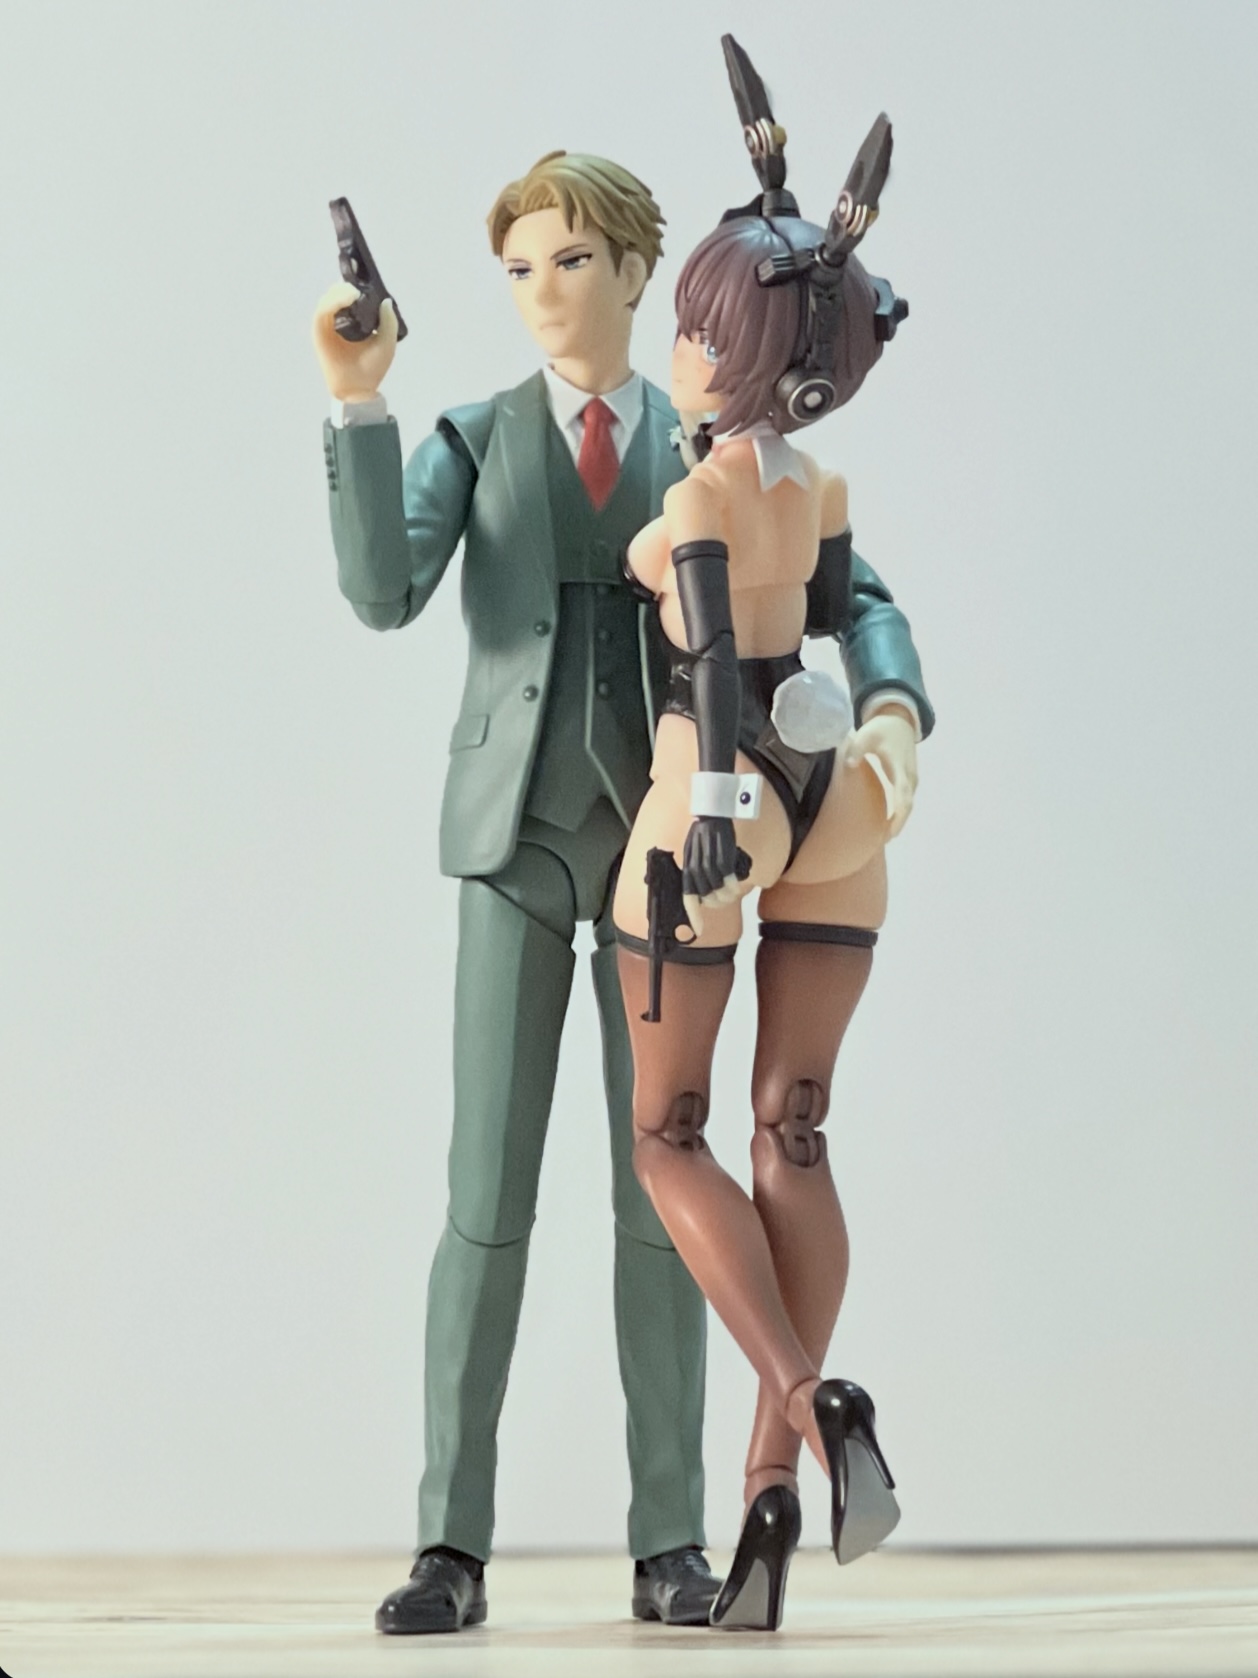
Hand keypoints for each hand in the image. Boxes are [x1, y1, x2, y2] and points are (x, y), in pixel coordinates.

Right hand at [311, 283, 398, 401]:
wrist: (359, 389)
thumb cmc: (372, 368)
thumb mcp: (387, 342)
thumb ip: (388, 322)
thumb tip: (385, 301)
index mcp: (353, 322)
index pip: (349, 298)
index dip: (355, 287)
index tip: (365, 283)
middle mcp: (338, 321)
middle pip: (336, 295)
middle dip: (346, 287)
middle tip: (358, 288)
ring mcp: (327, 326)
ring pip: (328, 300)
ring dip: (339, 292)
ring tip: (353, 293)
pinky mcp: (319, 332)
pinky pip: (322, 312)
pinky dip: (332, 303)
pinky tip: (346, 299)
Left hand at [681, 817, 750, 930]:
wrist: (713, 814)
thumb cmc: (703, 836)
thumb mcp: (693, 855)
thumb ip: (695, 874)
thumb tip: (701, 894)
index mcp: (687, 869)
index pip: (688, 899)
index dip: (694, 917)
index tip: (700, 930)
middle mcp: (696, 869)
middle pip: (708, 900)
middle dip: (719, 903)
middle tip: (725, 897)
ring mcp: (710, 865)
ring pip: (721, 893)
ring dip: (729, 895)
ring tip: (733, 890)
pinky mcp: (724, 860)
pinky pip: (731, 882)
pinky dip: (735, 886)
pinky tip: (737, 883)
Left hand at [844, 706, 917, 836]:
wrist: (899, 721)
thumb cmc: (880, 729)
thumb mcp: (866, 735)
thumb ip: (857, 749)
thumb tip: (849, 764)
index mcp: (899, 767)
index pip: (903, 797)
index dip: (898, 816)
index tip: (890, 832)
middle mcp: (909, 776)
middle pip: (908, 806)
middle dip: (898, 824)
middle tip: (883, 841)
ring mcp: (911, 778)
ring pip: (908, 805)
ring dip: (899, 821)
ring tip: (883, 837)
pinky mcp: (908, 779)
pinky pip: (905, 800)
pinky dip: (899, 813)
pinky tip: (886, 822)